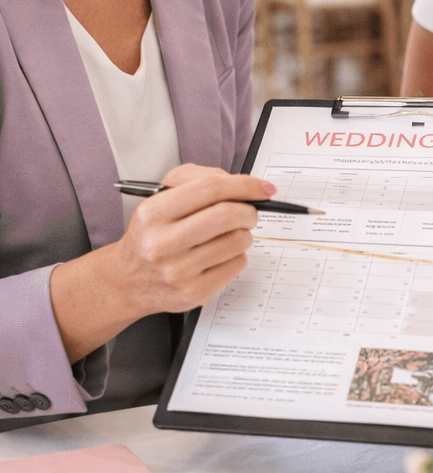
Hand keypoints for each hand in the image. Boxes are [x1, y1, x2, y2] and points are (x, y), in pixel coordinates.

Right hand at [113, 163, 274, 316]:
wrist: (128, 280)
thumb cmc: (152, 234)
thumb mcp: (160, 197)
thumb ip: (196, 179)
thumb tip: (241, 184)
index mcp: (153, 213)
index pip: (210, 188)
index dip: (245, 185)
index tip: (263, 187)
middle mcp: (162, 242)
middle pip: (227, 215)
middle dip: (250, 211)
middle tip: (250, 212)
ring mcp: (178, 271)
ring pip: (237, 241)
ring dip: (244, 233)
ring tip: (231, 234)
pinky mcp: (193, 292)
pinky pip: (237, 265)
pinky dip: (238, 255)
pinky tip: (222, 254)